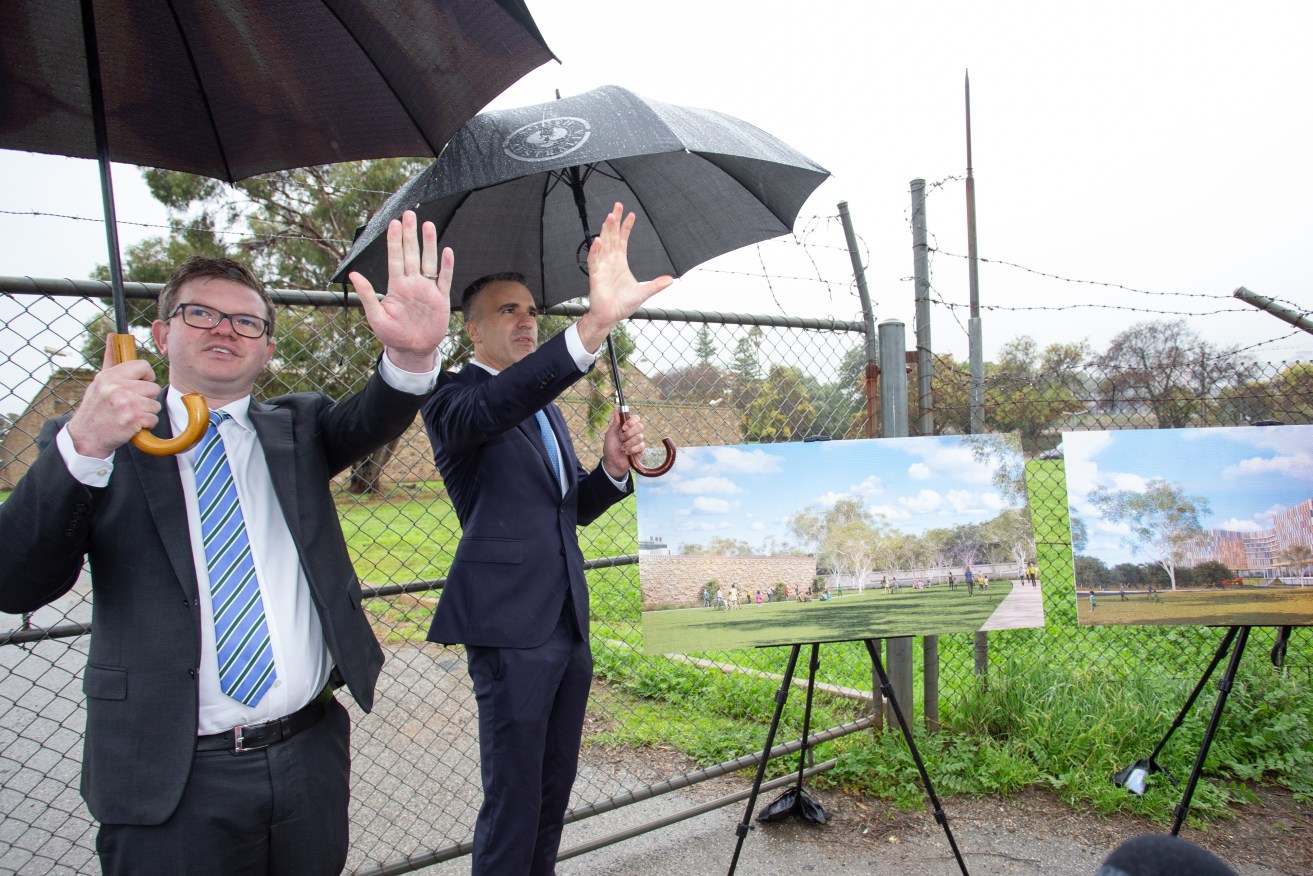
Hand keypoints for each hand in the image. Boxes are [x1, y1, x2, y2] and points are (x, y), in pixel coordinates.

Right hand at [65, 337, 162, 458]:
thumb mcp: (99, 382)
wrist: (87, 437)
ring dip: (146, 412)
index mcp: (109, 376)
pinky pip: (153, 418)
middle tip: (130, 405)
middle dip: (146, 398)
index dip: (146, 376)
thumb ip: (110, 360)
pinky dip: (146, 425)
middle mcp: (117, 387)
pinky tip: (132, 425)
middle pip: (153, 387)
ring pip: (155, 404)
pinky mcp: (133, 418)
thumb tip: (113, 336)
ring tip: (130, 415)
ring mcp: (125, 403)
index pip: (142, 366)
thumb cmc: (96, 408)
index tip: (140, 384)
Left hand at [349, 210, 452, 370]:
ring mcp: (427, 290)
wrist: (413, 350)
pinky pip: (444, 279)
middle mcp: (412, 284)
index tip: (394, 223)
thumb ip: (368, 295)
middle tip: (409, 214)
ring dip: (429, 244)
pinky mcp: (440, 299)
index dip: (395, 241)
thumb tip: (354, 274)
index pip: (395, 258)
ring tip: (428, 225)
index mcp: (396, 287)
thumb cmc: (392, 335)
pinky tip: (446, 252)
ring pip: (428, 262)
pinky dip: (446, 266)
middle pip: (411, 254)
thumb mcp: (376, 317)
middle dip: (410, 234)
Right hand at [577, 203, 672, 351]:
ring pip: (603, 244)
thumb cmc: (623, 304)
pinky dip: (595, 250)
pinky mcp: (595, 276)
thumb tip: (671, 280)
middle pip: (612, 236)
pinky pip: (594, 260)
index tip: (631, 214)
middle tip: (617, 206)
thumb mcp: (643, 293)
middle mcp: (610, 261)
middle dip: (614, 221)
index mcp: (620, 262)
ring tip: (609, 217)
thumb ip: (655, 285)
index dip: (626, 227)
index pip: (623, 240)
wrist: (610, 316)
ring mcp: (602, 267)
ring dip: (605, 230)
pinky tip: (598, 240)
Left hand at [602, 409, 644, 479]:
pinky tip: (627, 453)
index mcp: (627, 427)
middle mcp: (634, 432)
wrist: (612, 462)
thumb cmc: (610, 448)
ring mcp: (638, 441)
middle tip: (621, 439)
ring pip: (639, 437)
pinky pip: (640, 446)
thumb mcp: (610, 434)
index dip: (631, 422)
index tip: (624, 427)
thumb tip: (616, 409)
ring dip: (628, 443)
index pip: (636, 418)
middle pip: (640, 426)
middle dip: (629, 434)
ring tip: (622, 448)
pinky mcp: (641, 449)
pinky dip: (631, 450)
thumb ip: (615, 423)